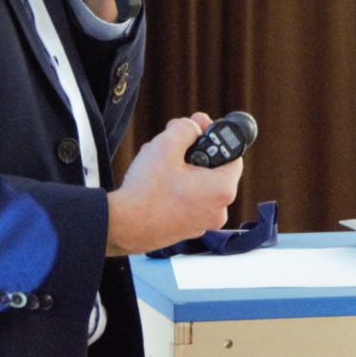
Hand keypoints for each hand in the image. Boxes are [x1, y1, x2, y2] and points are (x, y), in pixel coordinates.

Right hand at [106, 114, 242, 255]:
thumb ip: (186, 129)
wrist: (123, 227)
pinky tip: (155, 179)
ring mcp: (201, 223)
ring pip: (197, 183)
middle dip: (191, 149)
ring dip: (179, 166)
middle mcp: (218, 210)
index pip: (232, 154)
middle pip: (212, 168)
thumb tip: (193, 127)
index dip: (214, 135)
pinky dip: (175, 187)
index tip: (198, 127)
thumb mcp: (166, 145)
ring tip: (156, 159)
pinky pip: (187, 200)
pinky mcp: (185, 229)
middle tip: (173, 139)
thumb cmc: (146, 191)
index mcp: (222, 190)